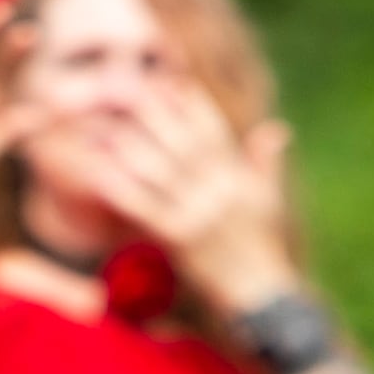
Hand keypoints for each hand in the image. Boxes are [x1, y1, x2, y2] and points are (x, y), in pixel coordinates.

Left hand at [70, 78, 297, 317]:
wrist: (260, 292)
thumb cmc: (263, 246)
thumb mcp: (269, 200)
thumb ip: (265, 163)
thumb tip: (275, 128)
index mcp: (238, 177)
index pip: (213, 132)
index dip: (191, 105)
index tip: (169, 80)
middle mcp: (221, 189)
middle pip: (182, 143)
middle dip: (155, 115)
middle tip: (127, 90)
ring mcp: (200, 212)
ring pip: (160, 171)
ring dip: (129, 147)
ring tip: (102, 128)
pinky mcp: (180, 237)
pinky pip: (144, 208)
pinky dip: (121, 190)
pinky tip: (98, 175)